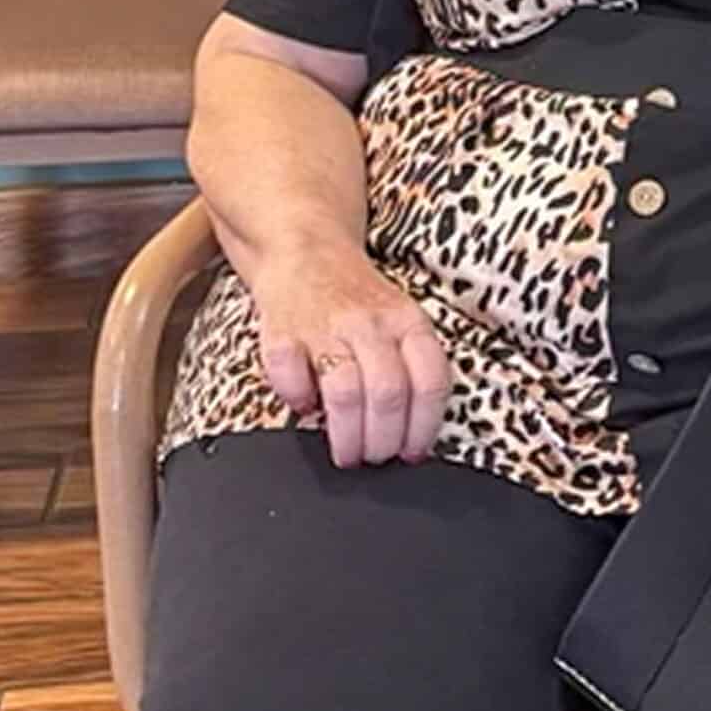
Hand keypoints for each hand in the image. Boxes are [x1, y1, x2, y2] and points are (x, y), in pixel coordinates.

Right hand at [251, 247, 451, 467]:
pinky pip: (290, 377)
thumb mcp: (401, 320)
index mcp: (407, 321)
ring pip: (345, 394)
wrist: (308, 251)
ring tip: (348, 453)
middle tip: (376, 459)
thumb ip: (411, 366)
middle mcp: (370, 323)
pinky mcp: (281, 333)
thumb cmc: (359, 298)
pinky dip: (298, 402)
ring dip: (348, 436)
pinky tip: (305, 407)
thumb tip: (417, 435)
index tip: (414, 452)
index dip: (424, 425)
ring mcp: (325, 327)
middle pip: (388, 394)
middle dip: (384, 440)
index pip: (429, 380)